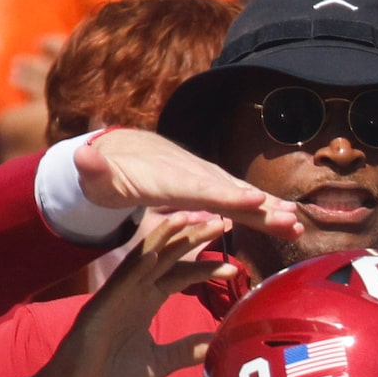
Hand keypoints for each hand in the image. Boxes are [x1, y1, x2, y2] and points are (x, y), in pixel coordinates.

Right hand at [11, 213, 230, 376]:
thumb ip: (186, 350)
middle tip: (221, 223)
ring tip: (189, 219)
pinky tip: (154, 254)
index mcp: (146, 302)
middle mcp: (133, 292)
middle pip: (167, 258)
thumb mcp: (159, 363)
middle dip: (192, 239)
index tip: (234, 266)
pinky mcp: (100, 308)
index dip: (205, 269)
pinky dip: (137, 268)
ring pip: (144, 259)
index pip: (180, 276)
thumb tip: (217, 341)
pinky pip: (120, 284)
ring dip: (166, 238)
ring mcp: (116, 297)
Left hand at [73, 129, 299, 238]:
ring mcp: (205, 179)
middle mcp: (191, 174)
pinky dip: (264, 210)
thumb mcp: (94, 176)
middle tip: (288, 220)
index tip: (253, 201)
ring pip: (240, 195)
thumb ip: (91, 171)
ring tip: (295, 225)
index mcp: (164, 177)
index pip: (197, 188)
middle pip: (228, 192)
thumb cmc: (106, 173)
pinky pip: (240, 199)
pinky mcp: (212, 187)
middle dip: (259, 206)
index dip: (225, 196)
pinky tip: (287, 222)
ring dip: (270, 210)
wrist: (124, 151)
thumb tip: (82, 157)